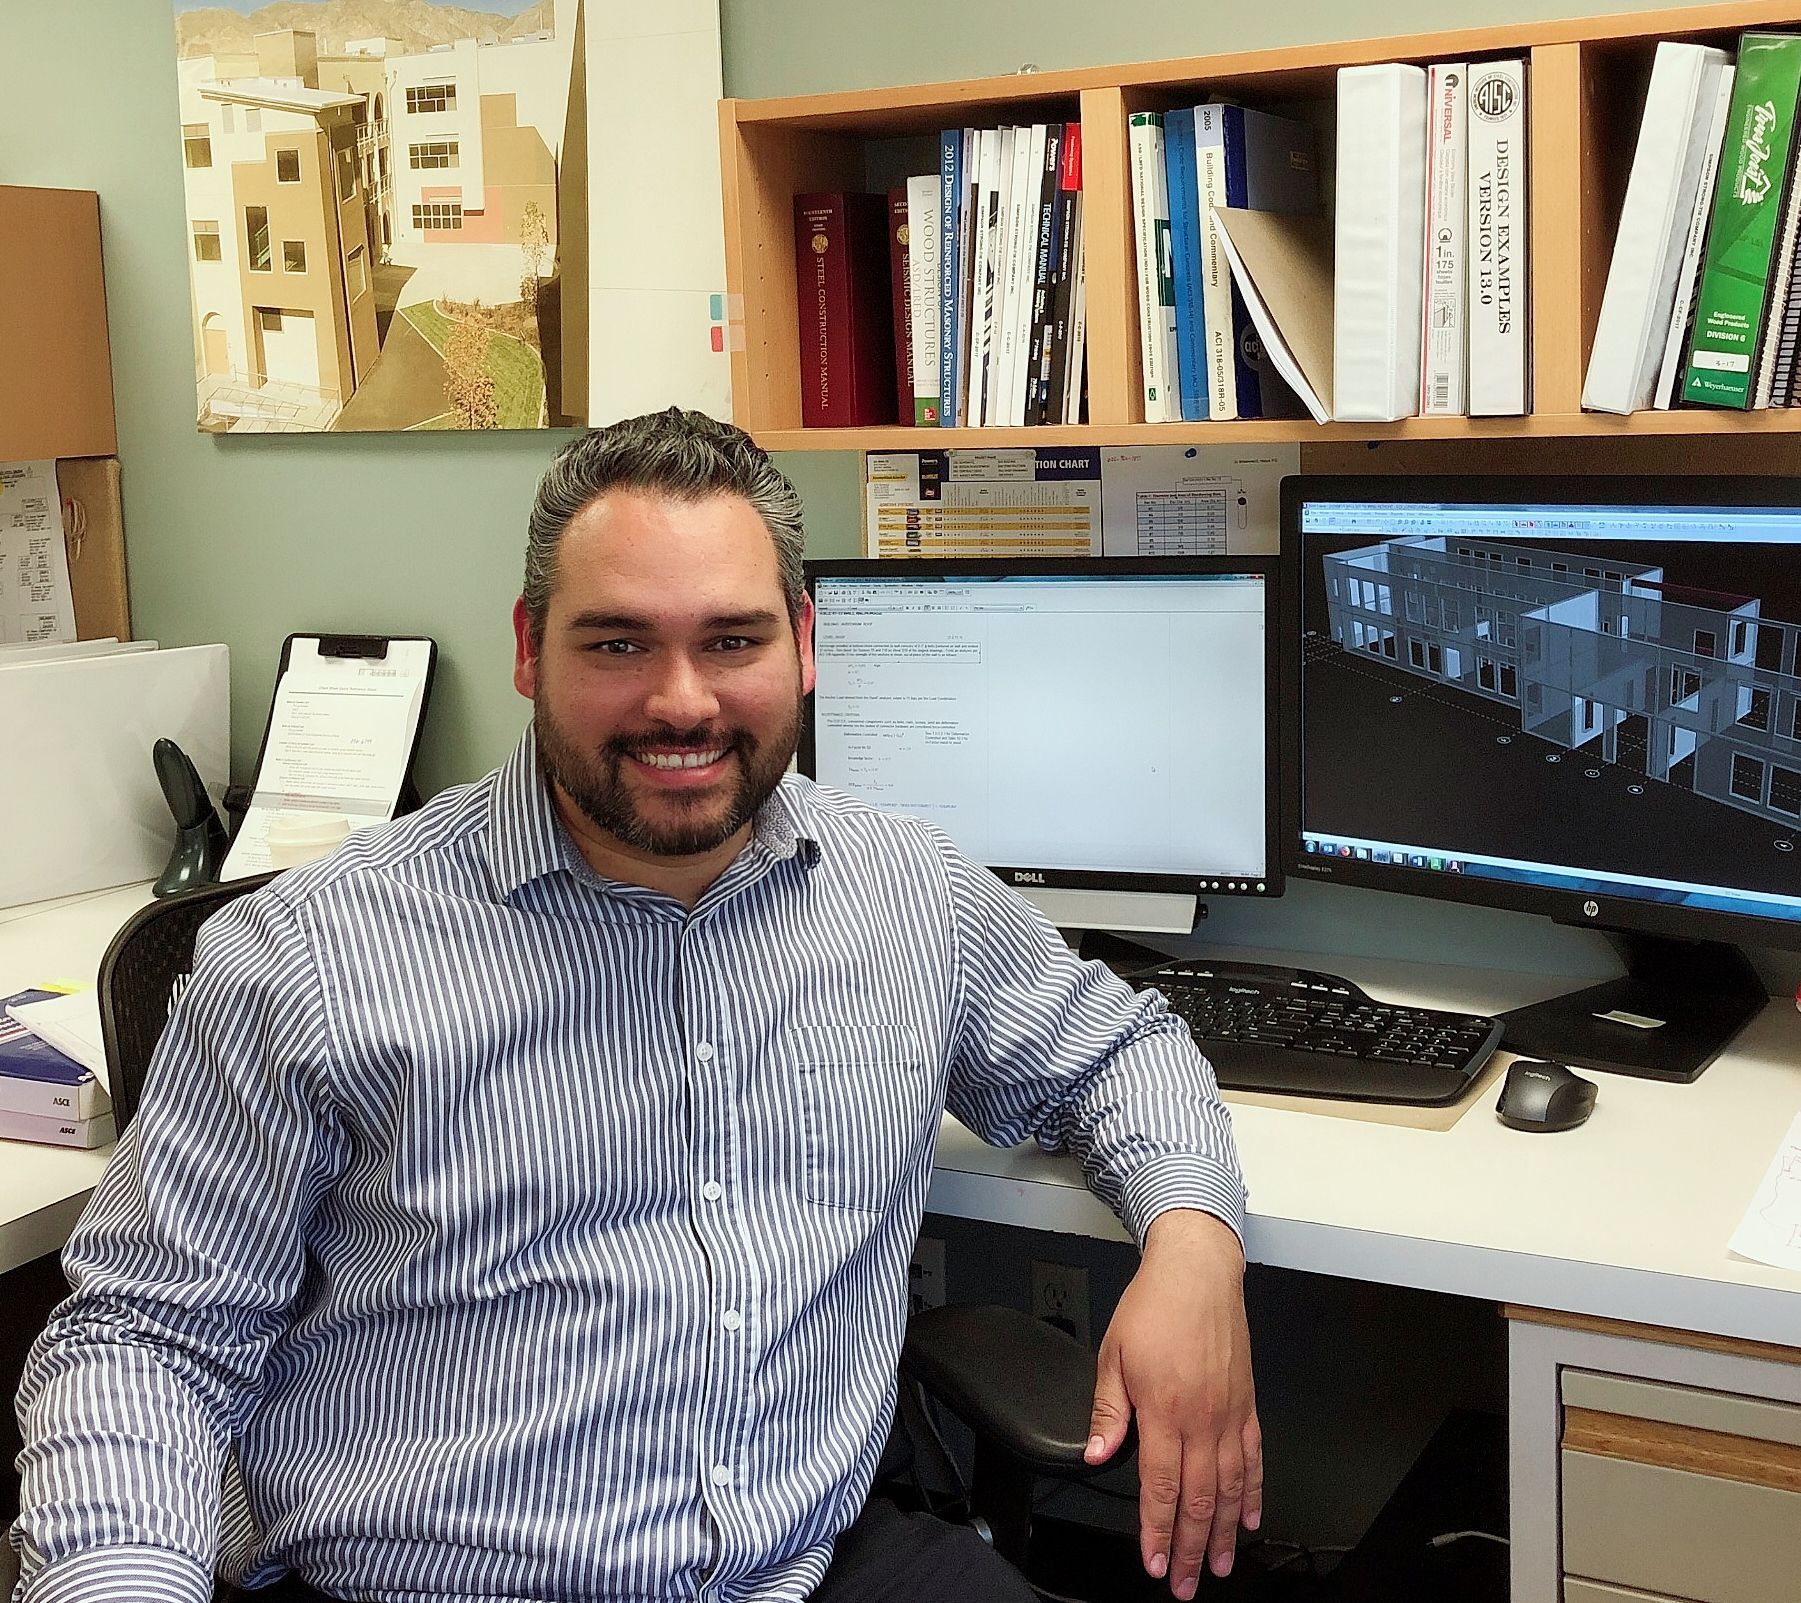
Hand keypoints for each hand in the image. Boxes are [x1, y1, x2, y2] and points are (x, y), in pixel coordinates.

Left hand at [1084, 1209, 1259, 1596]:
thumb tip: (1098, 1453)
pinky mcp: (1246, 1404)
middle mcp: (1201, 1418)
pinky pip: (1253, 1459)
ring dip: (1222, 1532)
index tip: (1153, 1562)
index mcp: (1163, 1408)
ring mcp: (1228, 1413)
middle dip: (1189, 1548)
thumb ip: (1107, 1408)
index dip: (1156, 1531)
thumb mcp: (1113, 1352)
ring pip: (1229, 1488)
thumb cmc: (1154, 1306)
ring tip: (1217, 1565)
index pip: (1160, 1487)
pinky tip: (1247, 1518)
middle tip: (1183, 1583)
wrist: (1198, 1272)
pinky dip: (1253, 1493)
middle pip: (1197, 1499)